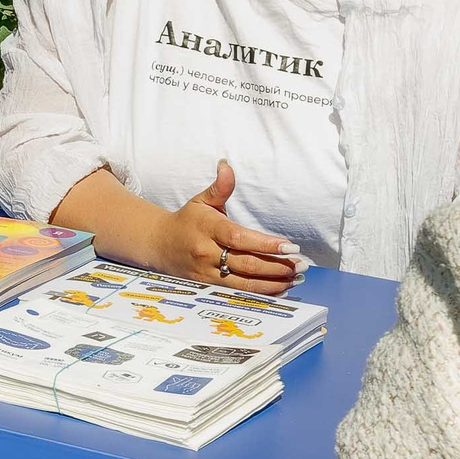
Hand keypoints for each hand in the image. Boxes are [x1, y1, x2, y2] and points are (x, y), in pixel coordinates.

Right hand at [154, 161, 301, 294]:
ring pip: (244, 283)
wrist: (159, 244)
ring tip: (295, 278)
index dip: (267, 244)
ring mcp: (205, 272)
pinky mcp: (207, 287)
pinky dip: (260, 293)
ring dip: (273, 283)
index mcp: (208, 228)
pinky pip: (237, 294)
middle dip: (277, 266)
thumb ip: (220, 187)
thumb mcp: (201, 201)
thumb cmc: (187, 221)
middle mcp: (206, 252)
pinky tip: (278, 290)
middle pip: (247, 263)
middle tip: (300, 264)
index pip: (240, 238)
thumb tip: (226, 165)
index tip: (290, 246)